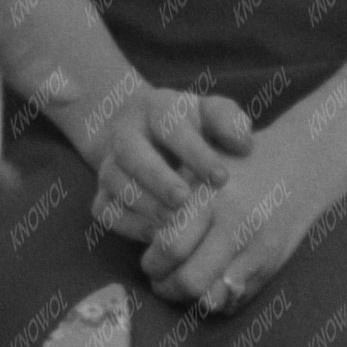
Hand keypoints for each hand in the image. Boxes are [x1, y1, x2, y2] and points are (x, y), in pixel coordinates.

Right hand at [86, 86, 253, 241]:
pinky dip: (128, 225)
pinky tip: (157, 237)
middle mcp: (126, 135)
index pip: (171, 126)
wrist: (143, 136)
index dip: (195, 152)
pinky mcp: (102, 194)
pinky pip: (106, 211)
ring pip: (116, 184)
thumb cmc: (190, 127)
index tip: (222, 177)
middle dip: (158, 178)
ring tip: (174, 223)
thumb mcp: (210, 114)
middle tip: (184, 200)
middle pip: (133, 154)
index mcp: (156, 109)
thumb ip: (229, 121)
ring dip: (144, 205)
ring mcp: (109, 165)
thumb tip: (244, 143)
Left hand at [139, 115, 339, 315]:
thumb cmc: (241, 163)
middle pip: (190, 279)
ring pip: (212, 297)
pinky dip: (216, 301)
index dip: (153, 261)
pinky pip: (235, 300)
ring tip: (181, 287)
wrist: (301, 165)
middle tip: (160, 281)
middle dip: (167, 288)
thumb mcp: (204, 166)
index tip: (149, 261)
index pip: (171, 245)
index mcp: (213, 195)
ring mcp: (257, 249)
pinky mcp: (271, 266)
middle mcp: (237, 224)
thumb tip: (147, 241)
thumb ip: (175, 199)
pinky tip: (208, 285)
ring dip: (190, 300)